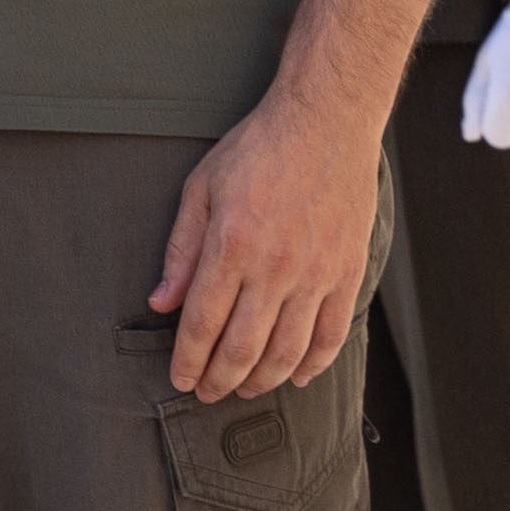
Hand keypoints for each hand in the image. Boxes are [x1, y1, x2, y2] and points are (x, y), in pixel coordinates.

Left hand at [149, 88, 378, 402]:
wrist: (327, 118)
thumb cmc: (260, 148)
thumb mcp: (203, 187)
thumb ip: (182, 249)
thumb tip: (162, 302)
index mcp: (232, 244)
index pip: (203, 324)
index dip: (187, 361)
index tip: (179, 378)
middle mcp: (275, 266)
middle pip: (242, 350)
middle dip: (218, 381)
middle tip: (207, 392)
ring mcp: (316, 273)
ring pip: (286, 353)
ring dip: (261, 381)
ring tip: (244, 388)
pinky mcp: (348, 272)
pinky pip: (331, 335)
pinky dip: (312, 365)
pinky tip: (295, 375)